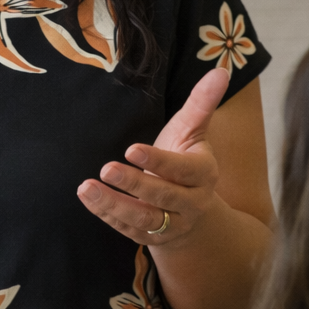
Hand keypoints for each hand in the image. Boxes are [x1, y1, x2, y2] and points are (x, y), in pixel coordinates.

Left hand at [77, 68, 229, 245]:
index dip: (158, 161)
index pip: (182, 169)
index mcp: (203, 174)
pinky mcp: (152, 238)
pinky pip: (128, 231)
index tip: (130, 149)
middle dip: (134, 184)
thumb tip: (221, 69)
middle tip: (105, 169)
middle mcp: (191, 203)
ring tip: (86, 187)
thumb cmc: (186, 159)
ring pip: (144, 219)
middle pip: (163, 196)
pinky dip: (107, 216)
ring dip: (113, 205)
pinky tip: (89, 198)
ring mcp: (172, 224)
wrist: (193, 209)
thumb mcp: (192, 131)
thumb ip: (202, 103)